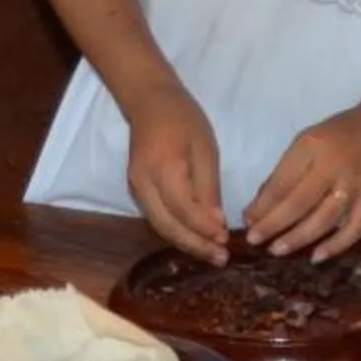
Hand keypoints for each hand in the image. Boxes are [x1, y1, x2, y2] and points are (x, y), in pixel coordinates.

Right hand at [126, 85, 228, 263]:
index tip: (225, 239)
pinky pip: (156, 218)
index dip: (203, 227)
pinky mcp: (136, 191)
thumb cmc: (183, 120)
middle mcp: (143, 183)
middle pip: (167, 225)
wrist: (149, 103)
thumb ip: (208, 186)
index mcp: (163, 168)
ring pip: (160, 226)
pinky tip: (195, 238)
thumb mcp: (205, 148)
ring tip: (212, 254)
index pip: (182, 209)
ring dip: (186, 243)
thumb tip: (216, 223)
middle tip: (221, 258)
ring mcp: (135, 189)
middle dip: (195, 245)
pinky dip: (176, 231)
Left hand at [245, 106, 360, 260]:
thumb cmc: (340, 134)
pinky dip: (336, 246)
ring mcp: (356, 186)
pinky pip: (355, 229)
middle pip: (300, 203)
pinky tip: (316, 257)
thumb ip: (285, 172)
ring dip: (298, 238)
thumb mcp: (307, 141)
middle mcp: (335, 166)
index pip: (282, 181)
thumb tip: (260, 206)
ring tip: (277, 250)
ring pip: (325, 219)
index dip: (262, 205)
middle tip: (254, 240)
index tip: (246, 220)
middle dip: (273, 224)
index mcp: (313, 146)